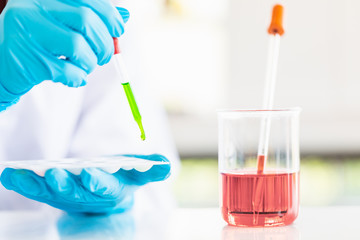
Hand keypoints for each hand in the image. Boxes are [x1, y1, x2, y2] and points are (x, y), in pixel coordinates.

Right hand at [0, 0, 129, 109]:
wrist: (3, 65)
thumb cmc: (39, 42)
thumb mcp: (64, 24)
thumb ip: (92, 18)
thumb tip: (125, 16)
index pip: (88, 0)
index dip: (109, 16)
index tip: (118, 30)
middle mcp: (31, 8)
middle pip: (86, 21)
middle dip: (104, 43)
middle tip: (105, 56)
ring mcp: (27, 33)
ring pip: (78, 47)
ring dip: (90, 62)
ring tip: (85, 66)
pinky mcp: (27, 59)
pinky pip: (67, 71)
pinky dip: (77, 78)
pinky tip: (73, 77)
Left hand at [0, 154, 170, 213]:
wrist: (106, 190)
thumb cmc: (123, 178)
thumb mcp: (139, 172)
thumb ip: (152, 169)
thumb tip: (165, 166)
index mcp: (111, 190)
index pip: (104, 188)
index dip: (97, 182)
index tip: (89, 174)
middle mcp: (88, 195)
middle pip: (75, 192)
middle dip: (64, 185)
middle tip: (54, 174)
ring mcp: (69, 195)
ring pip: (52, 192)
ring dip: (36, 184)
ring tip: (19, 174)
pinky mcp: (54, 191)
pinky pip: (38, 188)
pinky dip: (24, 182)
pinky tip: (10, 173)